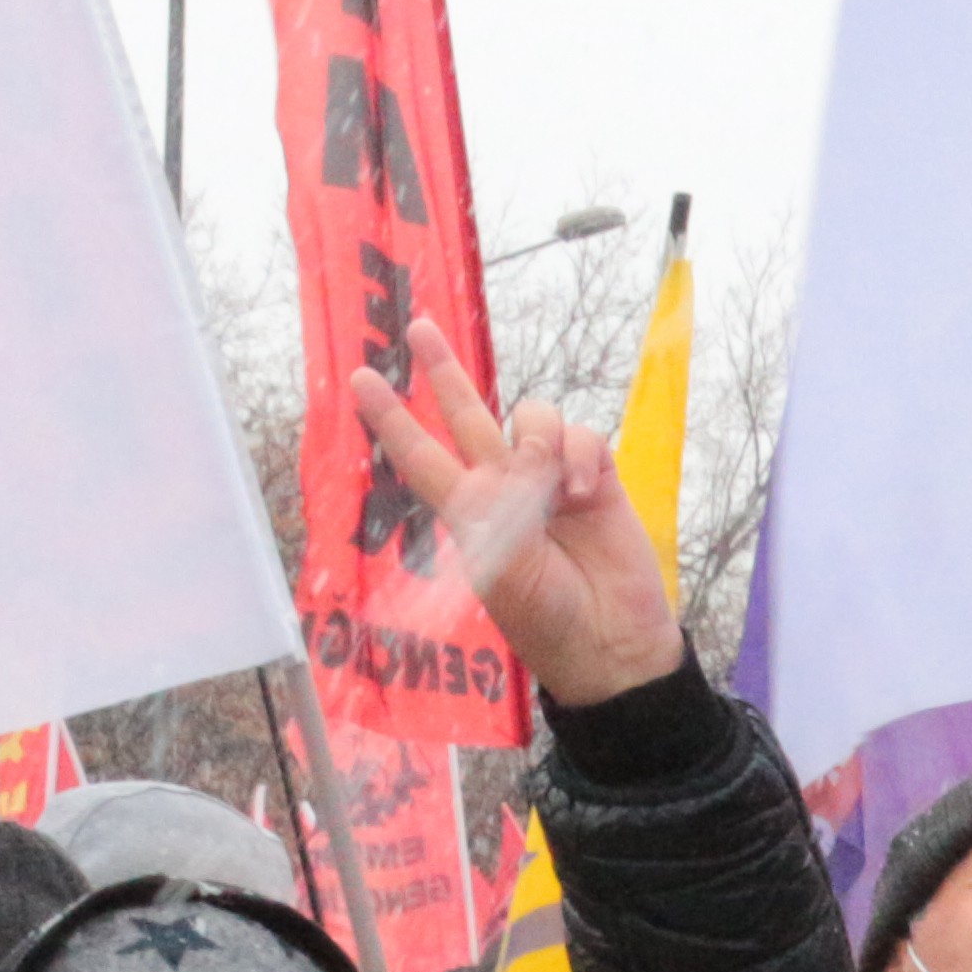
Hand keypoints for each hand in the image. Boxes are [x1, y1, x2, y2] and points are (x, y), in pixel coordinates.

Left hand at [348, 316, 686, 709]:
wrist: (611, 643)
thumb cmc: (546, 617)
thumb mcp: (500, 568)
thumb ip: (501, 503)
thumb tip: (527, 452)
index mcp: (468, 510)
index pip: (420, 454)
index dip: (391, 418)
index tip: (360, 379)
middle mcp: (504, 485)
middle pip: (466, 413)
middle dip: (442, 370)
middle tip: (418, 328)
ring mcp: (551, 479)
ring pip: (532, 416)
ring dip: (539, 437)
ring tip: (555, 486)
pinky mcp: (598, 479)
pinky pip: (583, 436)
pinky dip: (582, 457)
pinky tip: (585, 494)